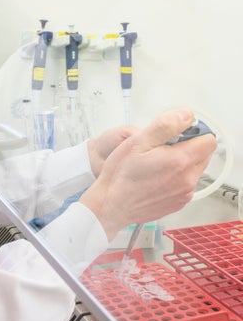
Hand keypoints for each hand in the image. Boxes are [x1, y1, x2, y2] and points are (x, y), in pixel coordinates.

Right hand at [80, 109, 215, 240]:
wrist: (112, 205)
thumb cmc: (120, 174)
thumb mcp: (137, 141)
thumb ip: (165, 125)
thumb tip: (187, 115)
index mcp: (179, 160)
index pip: (208, 140)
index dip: (193, 132)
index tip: (176, 133)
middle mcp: (187, 179)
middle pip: (203, 154)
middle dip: (188, 146)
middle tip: (161, 148)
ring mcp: (185, 193)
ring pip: (195, 168)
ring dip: (182, 162)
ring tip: (156, 163)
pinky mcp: (180, 202)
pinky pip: (187, 183)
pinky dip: (176, 177)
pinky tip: (156, 177)